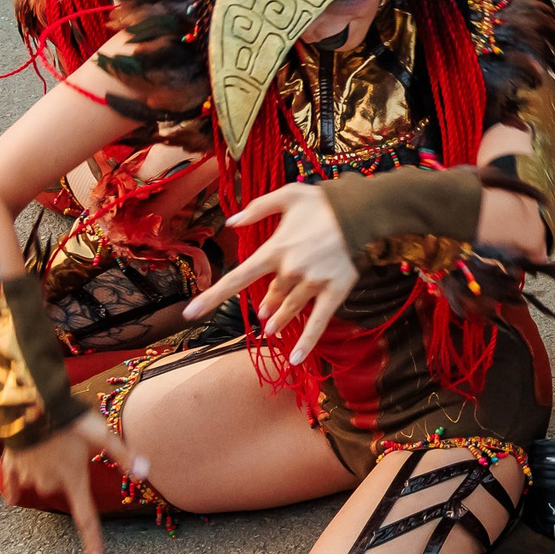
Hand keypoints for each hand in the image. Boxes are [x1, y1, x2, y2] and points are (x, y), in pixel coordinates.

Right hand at [0, 412, 142, 553]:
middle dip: (66, 471)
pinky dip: (12, 488)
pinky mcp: (11, 466)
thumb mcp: (102, 434)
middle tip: (69, 443)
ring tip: (51, 440)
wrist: (30, 405)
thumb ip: (123, 455)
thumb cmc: (71, 420)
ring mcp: (27, 476)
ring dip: (46, 466)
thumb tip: (145, 473)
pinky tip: (10, 499)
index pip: (86, 518)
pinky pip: (11, 484)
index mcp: (73, 480)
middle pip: (61, 487)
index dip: (92, 543)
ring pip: (40, 479)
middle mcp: (49, 484)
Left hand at [189, 183, 357, 362]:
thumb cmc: (324, 201)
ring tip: (272, 329)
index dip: (213, 296)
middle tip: (264, 310)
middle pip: (270, 296)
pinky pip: (319, 321)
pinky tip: (297, 359)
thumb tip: (230, 223)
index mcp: (275, 249)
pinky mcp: (335, 291)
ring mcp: (314, 283)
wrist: (364, 210)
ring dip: (279, 321)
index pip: (238, 277)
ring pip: (290, 309)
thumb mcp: (288, 195)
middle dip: (266, 303)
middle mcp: (291, 270)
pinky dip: (307, 341)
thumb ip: (257, 208)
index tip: (190, 313)